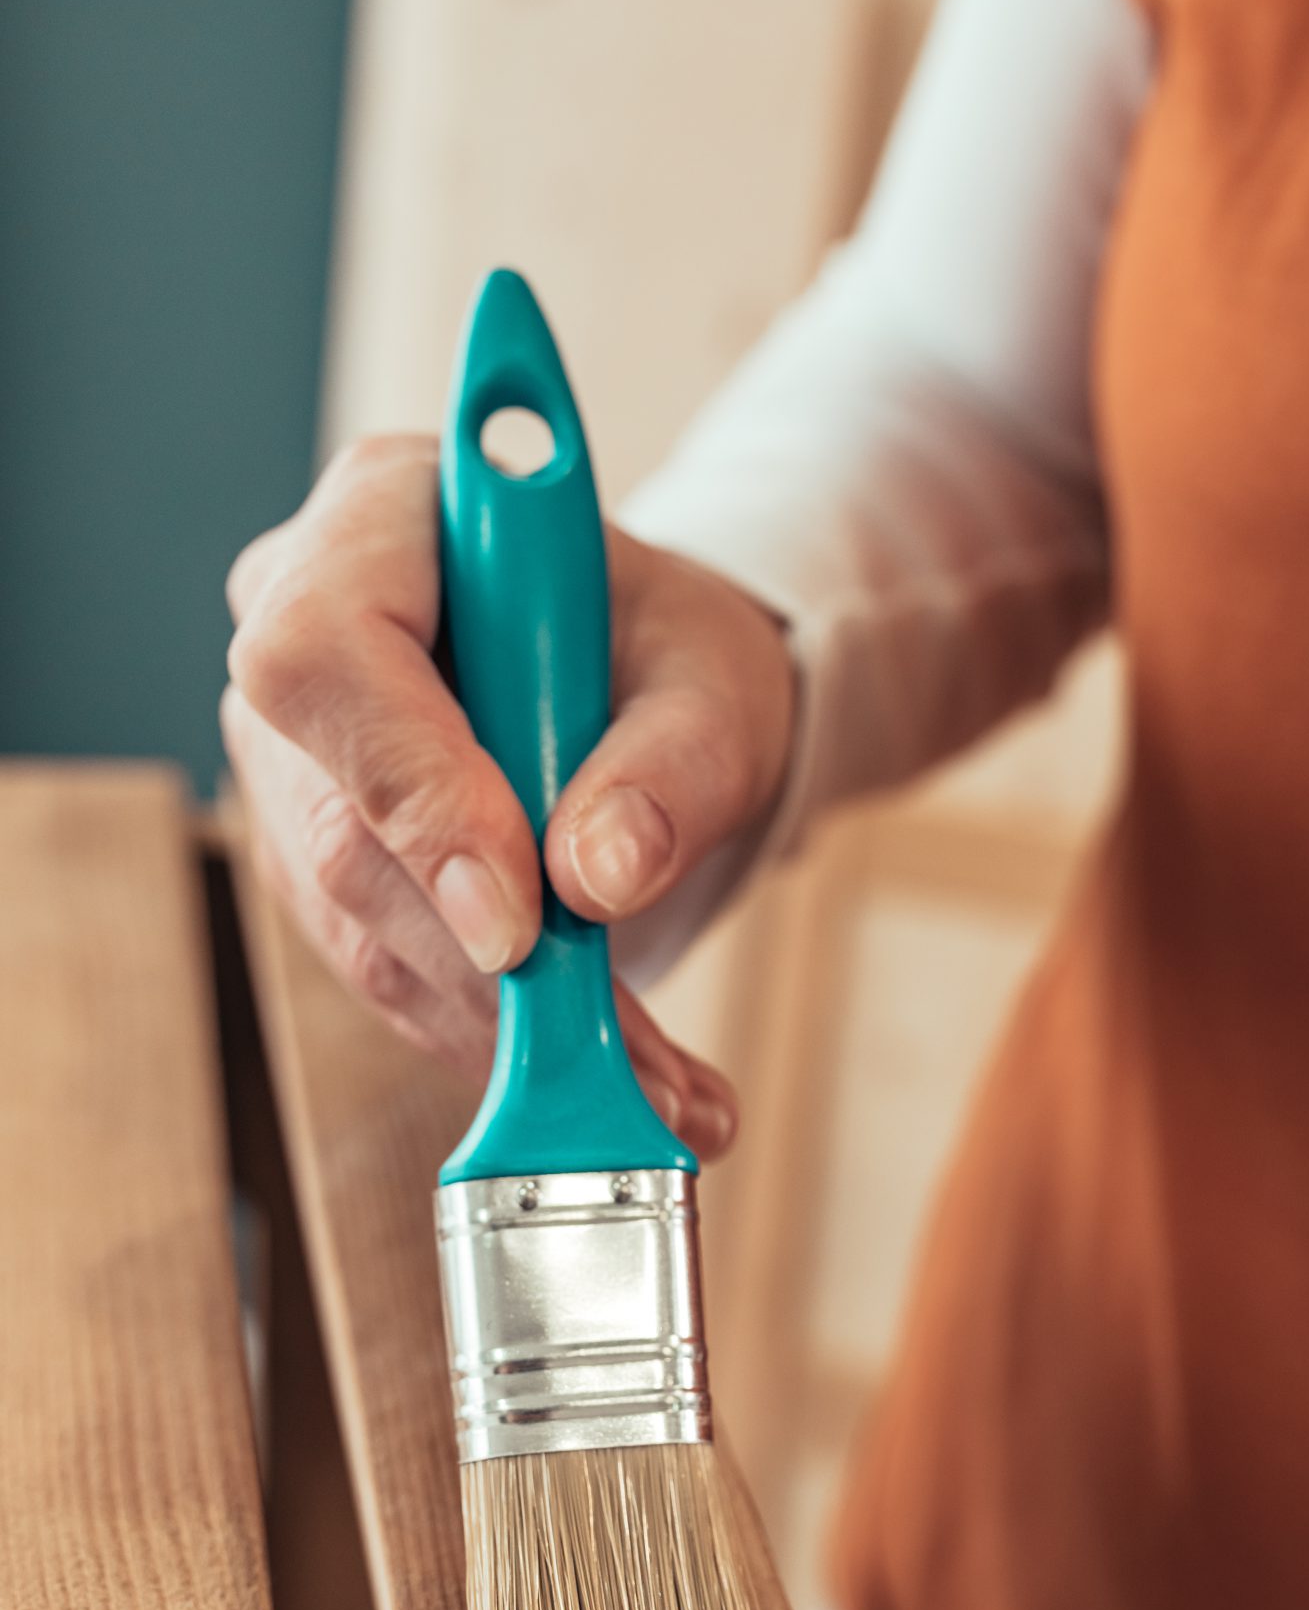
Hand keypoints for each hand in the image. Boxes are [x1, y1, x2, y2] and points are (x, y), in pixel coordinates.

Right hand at [223, 434, 795, 1160]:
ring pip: (355, 919)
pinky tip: (593, 1067)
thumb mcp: (714, 682)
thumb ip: (669, 765)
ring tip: (648, 1088)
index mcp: (383, 520)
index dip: (411, 794)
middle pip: (339, 822)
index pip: (327, 655)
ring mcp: (293, 755)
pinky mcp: (317, 856)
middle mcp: (301, 628)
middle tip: (612, 1048)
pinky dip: (490, 1033)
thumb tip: (599, 875)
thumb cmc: (668, 651)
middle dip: (482, 960)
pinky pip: (382, 964)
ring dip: (498, 1024)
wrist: (651, 687)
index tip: (519, 921)